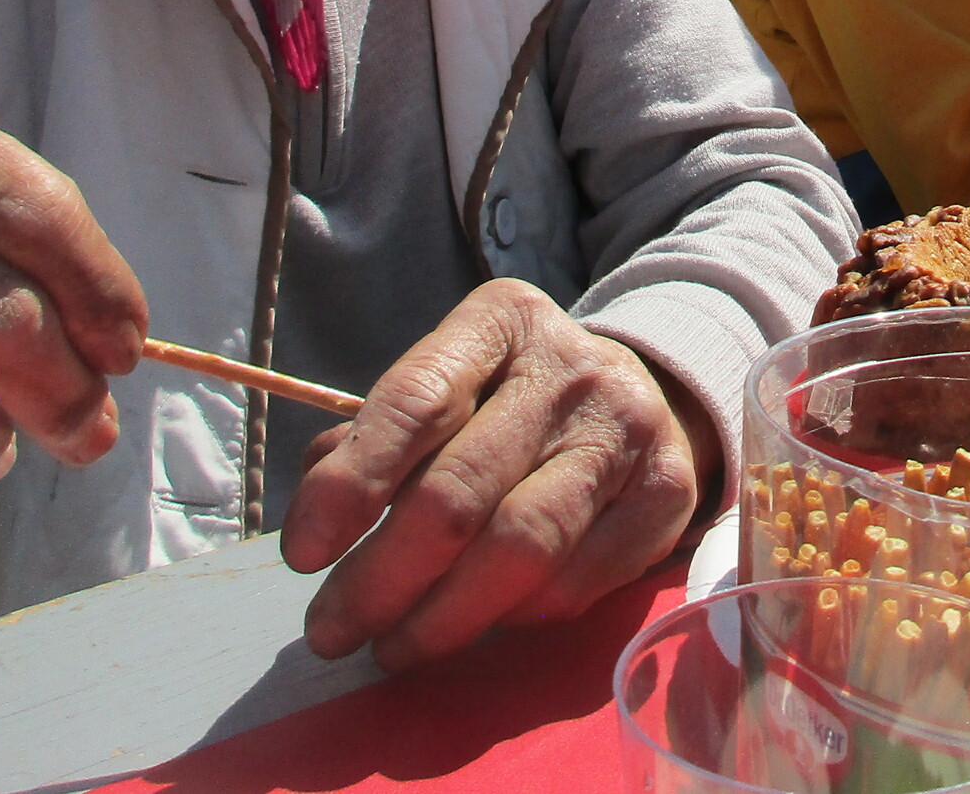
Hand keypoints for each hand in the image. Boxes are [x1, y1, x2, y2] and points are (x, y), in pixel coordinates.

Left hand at [282, 277, 713, 671]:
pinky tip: (479, 625)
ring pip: (519, 548)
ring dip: (440, 619)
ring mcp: (627, 429)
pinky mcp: (667, 492)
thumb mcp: (447, 385)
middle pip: (459, 492)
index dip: (350, 484)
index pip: (415, 401)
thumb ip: (376, 437)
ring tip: (392, 648)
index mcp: (501, 321)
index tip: (302, 553)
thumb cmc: (511, 401)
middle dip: (380, 578)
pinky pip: (575, 583)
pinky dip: (513, 618)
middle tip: (332, 631)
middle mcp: (569, 367)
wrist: (637, 397)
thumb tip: (320, 504)